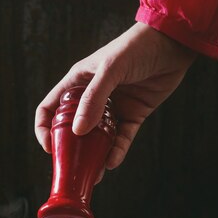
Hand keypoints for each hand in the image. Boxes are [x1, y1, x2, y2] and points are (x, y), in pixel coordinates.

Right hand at [35, 22, 196, 172]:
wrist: (172, 43)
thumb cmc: (136, 47)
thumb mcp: (110, 69)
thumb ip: (93, 99)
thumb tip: (77, 131)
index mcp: (78, 81)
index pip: (50, 107)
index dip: (44, 128)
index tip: (49, 148)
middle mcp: (92, 96)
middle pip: (73, 128)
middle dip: (71, 148)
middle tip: (71, 166)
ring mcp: (113, 106)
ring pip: (98, 137)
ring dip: (94, 155)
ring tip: (93, 173)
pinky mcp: (134, 114)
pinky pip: (122, 138)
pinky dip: (117, 151)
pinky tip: (112, 161)